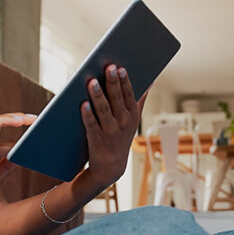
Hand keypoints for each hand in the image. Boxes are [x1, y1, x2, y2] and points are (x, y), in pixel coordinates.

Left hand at [81, 65, 147, 187]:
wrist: (111, 167)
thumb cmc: (120, 138)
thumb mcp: (133, 120)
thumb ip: (140, 100)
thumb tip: (151, 81)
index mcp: (132, 116)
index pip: (129, 95)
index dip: (125, 82)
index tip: (121, 67)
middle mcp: (123, 123)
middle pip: (117, 99)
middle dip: (113, 83)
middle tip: (109, 67)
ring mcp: (110, 132)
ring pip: (103, 110)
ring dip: (98, 95)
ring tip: (91, 81)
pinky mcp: (96, 140)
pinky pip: (91, 125)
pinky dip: (88, 115)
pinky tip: (82, 104)